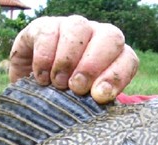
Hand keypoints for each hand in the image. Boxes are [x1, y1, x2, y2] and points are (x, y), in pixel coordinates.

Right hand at [9, 15, 138, 102]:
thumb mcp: (81, 104)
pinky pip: (48, 34)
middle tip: (77, 88)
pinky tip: (42, 78)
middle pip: (110, 36)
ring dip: (68, 59)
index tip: (99, 96)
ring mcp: (72, 28)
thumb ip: (93, 103)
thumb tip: (98, 101)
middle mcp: (97, 36)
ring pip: (78, 28)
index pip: (127, 59)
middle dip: (93, 65)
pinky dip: (44, 58)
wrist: (30, 86)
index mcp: (113, 57)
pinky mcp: (44, 27)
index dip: (116, 76)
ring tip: (58, 83)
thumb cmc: (63, 98)